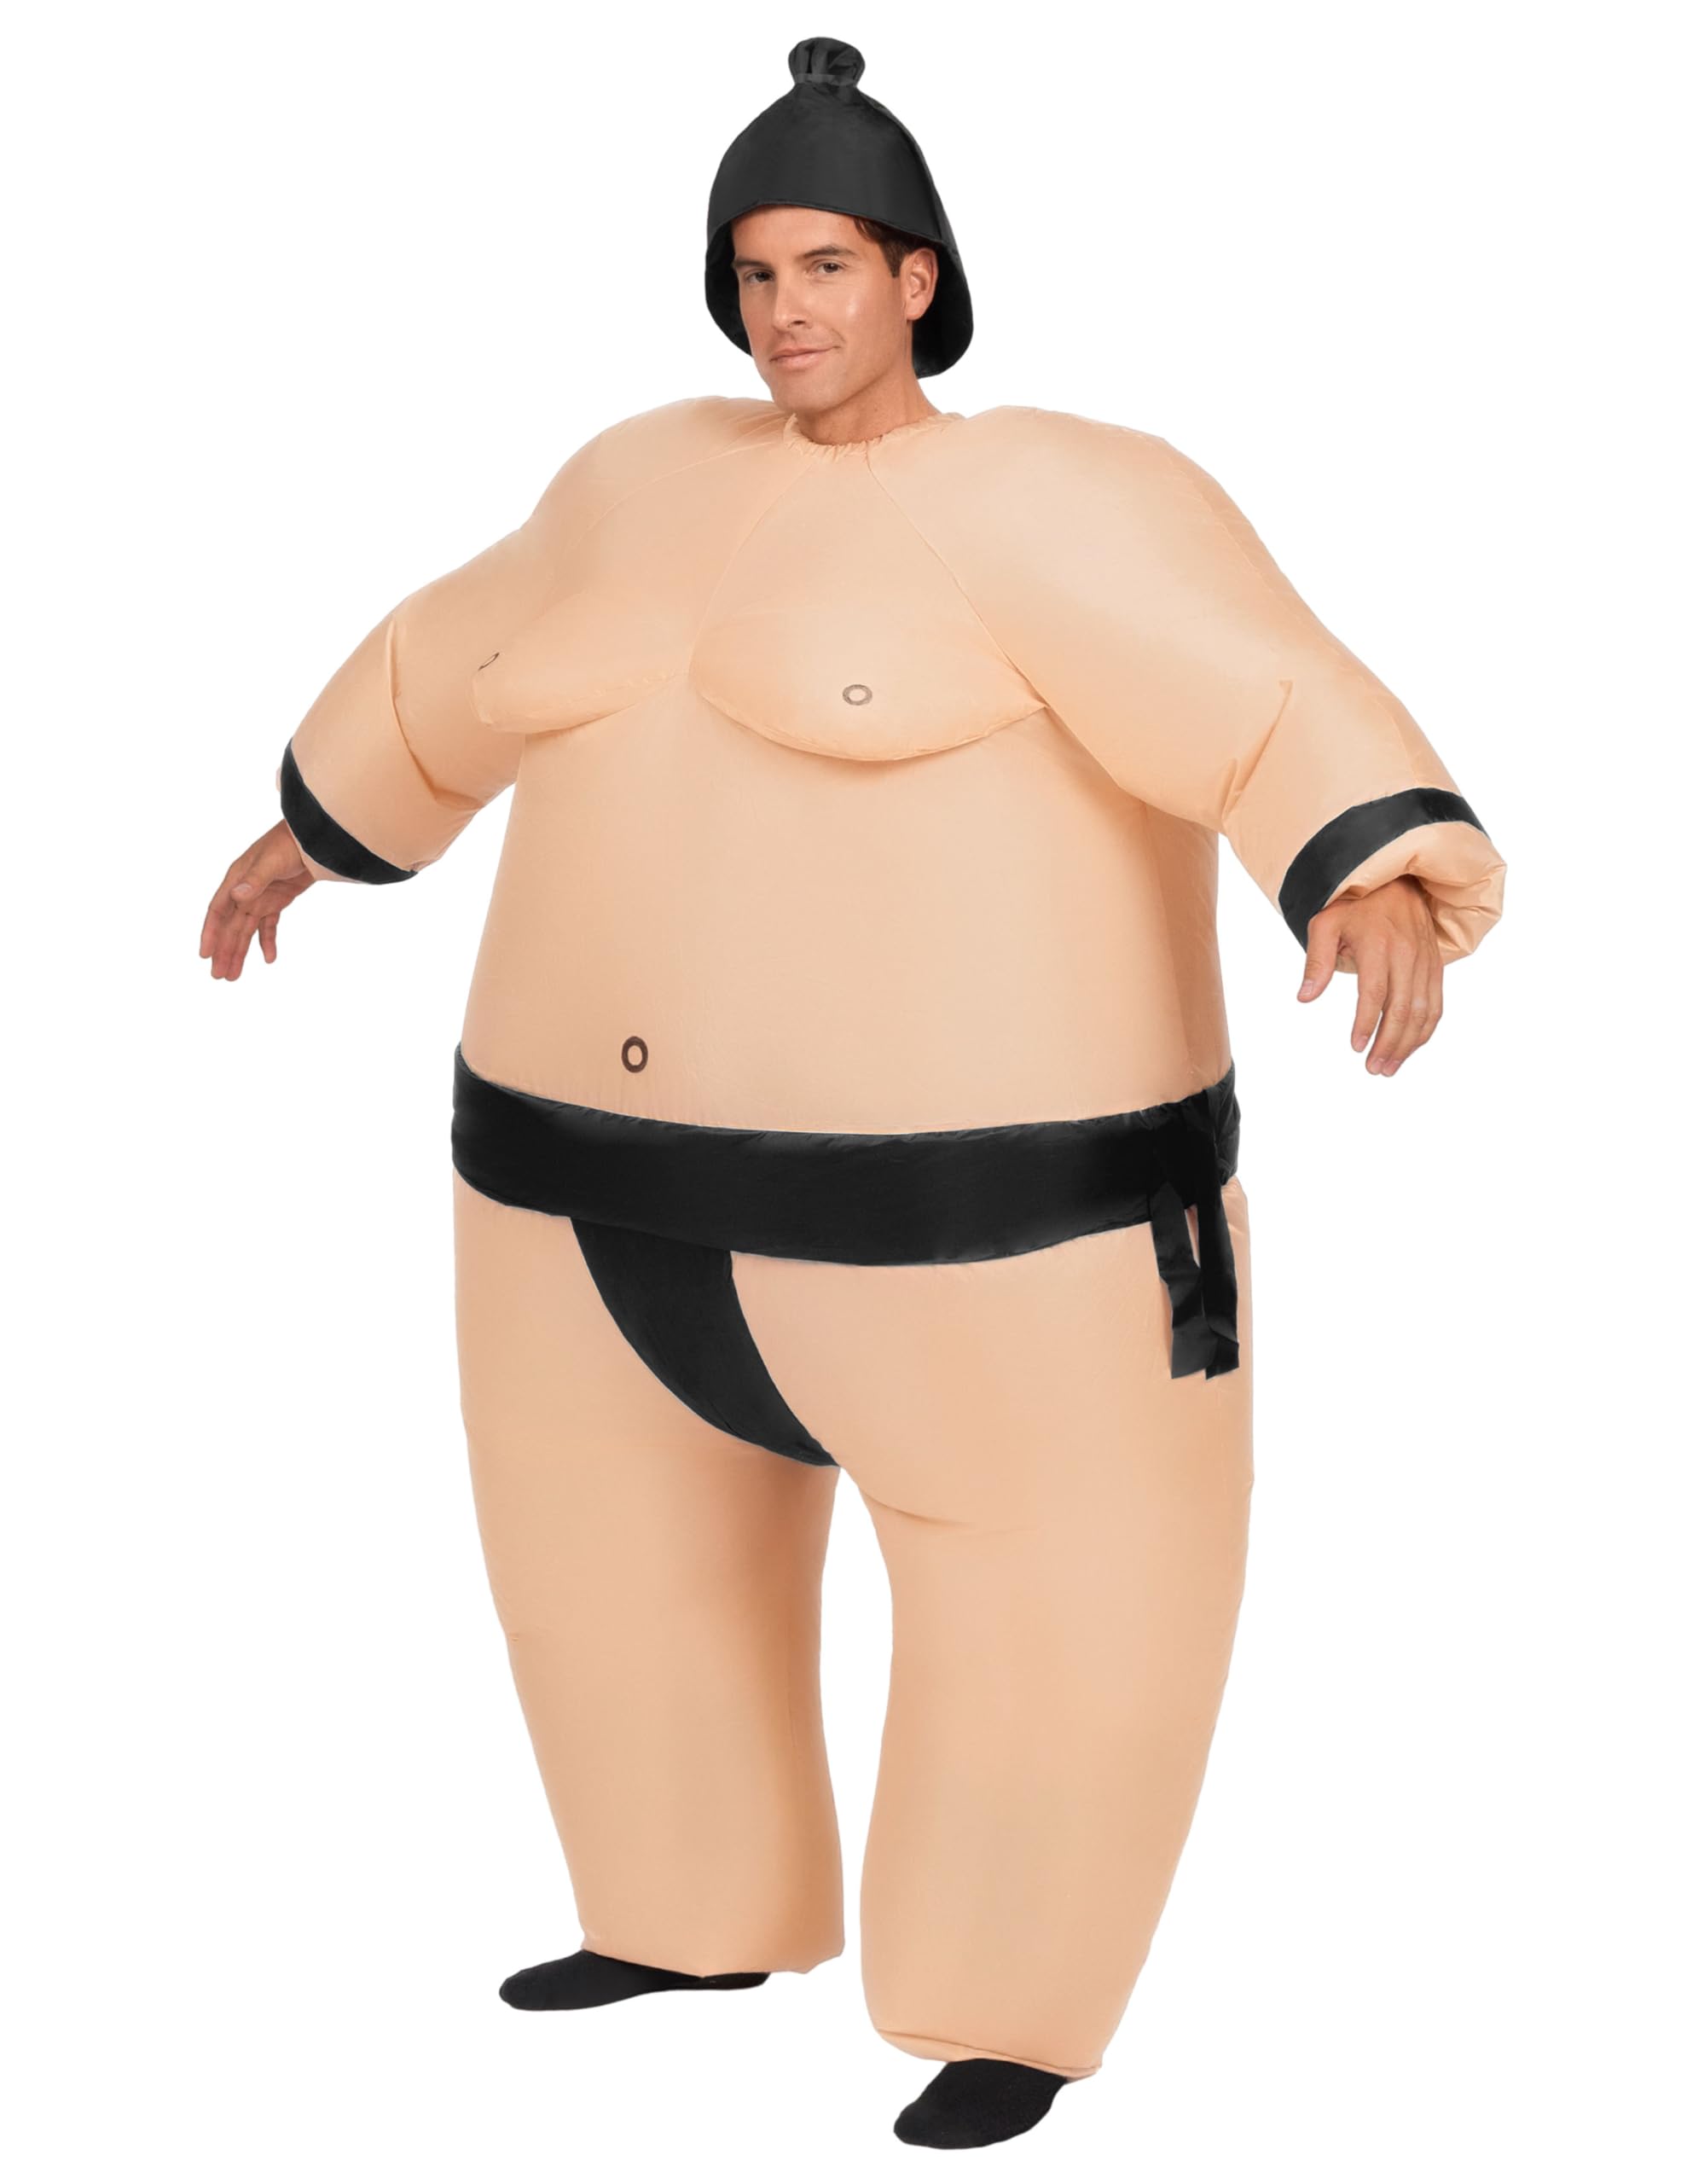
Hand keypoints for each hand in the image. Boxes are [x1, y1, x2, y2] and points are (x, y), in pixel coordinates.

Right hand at [200, 821, 314, 979]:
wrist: (313, 839)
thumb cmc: (289, 844)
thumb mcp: (270, 861)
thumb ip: (255, 879)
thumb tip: (237, 896)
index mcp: (236, 880)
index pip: (218, 911)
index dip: (210, 933)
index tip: (205, 955)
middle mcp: (244, 891)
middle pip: (230, 927)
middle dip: (224, 951)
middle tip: (219, 976)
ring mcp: (260, 897)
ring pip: (246, 930)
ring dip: (240, 952)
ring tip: (234, 976)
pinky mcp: (277, 900)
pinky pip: (268, 926)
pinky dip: (267, 942)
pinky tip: (269, 959)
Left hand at [1296, 874, 1442, 1074]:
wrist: (1396, 881)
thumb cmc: (1355, 905)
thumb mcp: (1325, 924)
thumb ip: (1316, 962)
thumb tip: (1304, 998)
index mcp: (1379, 945)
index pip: (1374, 993)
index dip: (1366, 1024)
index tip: (1356, 1048)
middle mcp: (1407, 954)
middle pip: (1402, 1009)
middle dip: (1389, 1044)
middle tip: (1375, 1069)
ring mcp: (1425, 961)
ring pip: (1423, 1011)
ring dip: (1408, 1044)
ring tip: (1390, 1067)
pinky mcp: (1436, 966)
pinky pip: (1436, 1004)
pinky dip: (1425, 1030)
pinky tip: (1410, 1047)